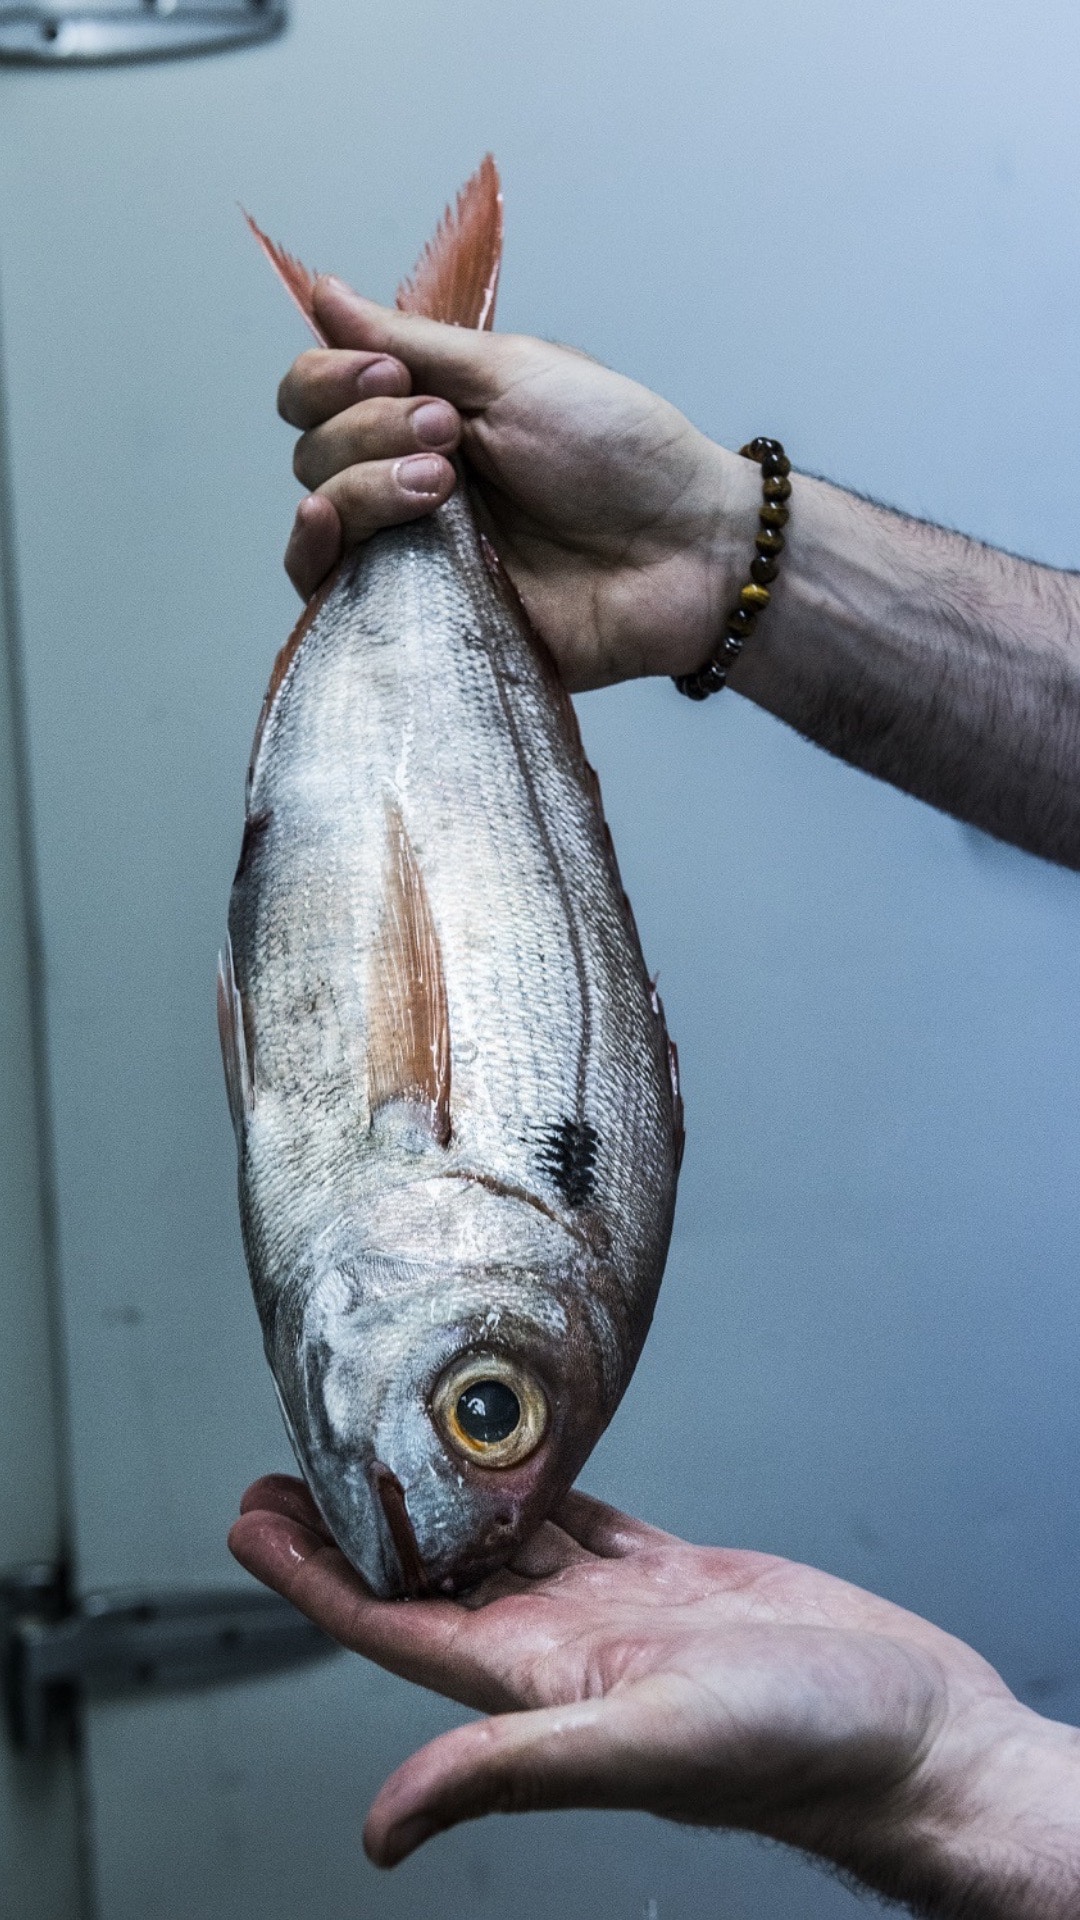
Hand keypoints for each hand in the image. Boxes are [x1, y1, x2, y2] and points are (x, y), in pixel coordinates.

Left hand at [229, 1478, 1079, 1911]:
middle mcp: (562, 1643)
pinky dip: (538, 1481)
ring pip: (498, 1539)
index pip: (392, 1619)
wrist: (905, 1732)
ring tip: (375, 1445)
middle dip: (351, 1524)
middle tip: (287, 1466)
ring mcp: (616, 1610)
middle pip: (426, 1573)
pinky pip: (581, 1516)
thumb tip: (382, 1829)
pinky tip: (512, 1453)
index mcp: (539, 1678)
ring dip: (430, 1497)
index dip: (313, 1574)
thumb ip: (515, 1765)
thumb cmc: (798, 1748)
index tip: (252, 1519)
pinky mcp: (672, 1578)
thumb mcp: (647, 1742)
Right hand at [277, 279, 758, 689]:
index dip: (332, 378)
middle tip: (451, 440)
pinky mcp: (421, 618)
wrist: (681, 550)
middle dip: (368, 429)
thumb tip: (322, 291)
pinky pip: (329, 593)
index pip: (320, 392)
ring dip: (361, 484)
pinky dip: (315, 553)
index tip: (392, 375)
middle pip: (313, 450)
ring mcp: (412, 553)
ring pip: (320, 515)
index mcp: (428, 413)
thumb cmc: (619, 452)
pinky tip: (331, 525)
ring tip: (442, 489)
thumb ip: (411, 339)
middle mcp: (408, 482)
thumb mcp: (513, 372)